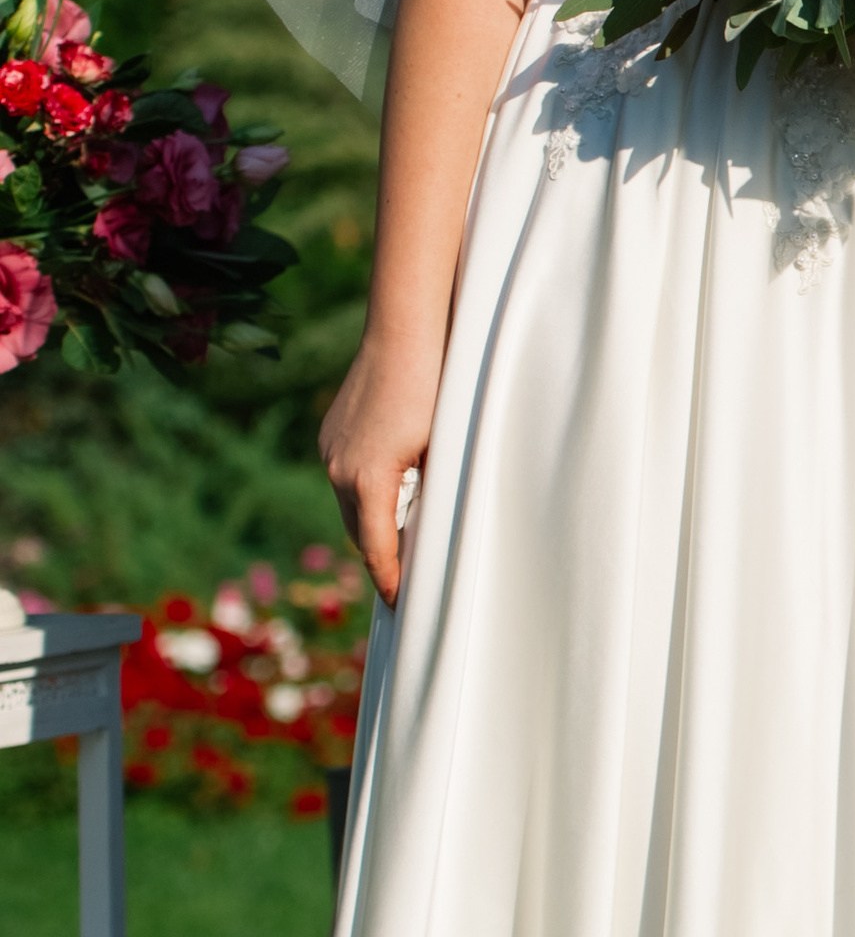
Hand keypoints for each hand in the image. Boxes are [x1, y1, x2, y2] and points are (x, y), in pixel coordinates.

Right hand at [320, 331, 442, 602]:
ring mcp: (330, 451)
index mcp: (369, 481)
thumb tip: (425, 531)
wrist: (406, 331)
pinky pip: (345, 477)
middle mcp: (339, 470)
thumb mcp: (442, 449)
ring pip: (351, 505)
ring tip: (401, 537)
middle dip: (382, 557)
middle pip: (361, 533)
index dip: (390, 581)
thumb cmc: (436, 388)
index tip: (402, 604)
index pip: (378, 549)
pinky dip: (365, 492)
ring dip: (373, 522)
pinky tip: (391, 488)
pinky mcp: (330, 434)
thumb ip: (431, 495)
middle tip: (407, 579)